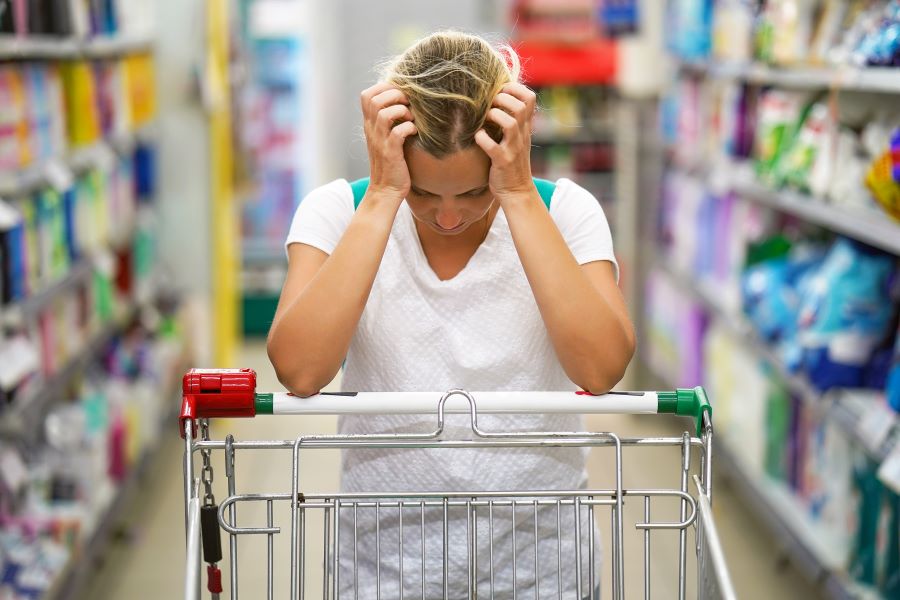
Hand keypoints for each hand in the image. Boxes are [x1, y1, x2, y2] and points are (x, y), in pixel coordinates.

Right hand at [360, 82, 417, 199]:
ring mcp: (380, 141)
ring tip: (411, 119)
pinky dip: (409, 128)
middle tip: (408, 104)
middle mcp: (371, 130)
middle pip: (374, 99)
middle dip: (395, 95)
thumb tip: (403, 102)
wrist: (386, 190)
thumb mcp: (385, 138)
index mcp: (370, 125)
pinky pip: (397, 132)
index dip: (384, 88)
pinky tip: (415, 133)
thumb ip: (388, 121)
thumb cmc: (391, 163)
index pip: (366, 95)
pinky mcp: (390, 153)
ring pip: (384, 113)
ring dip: (402, 111)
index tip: (400, 95)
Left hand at [474, 82, 537, 202]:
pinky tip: (478, 137)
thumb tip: (495, 100)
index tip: (499, 91)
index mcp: (525, 127)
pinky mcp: (503, 162)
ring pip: (510, 123)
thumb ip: (511, 121)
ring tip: (484, 119)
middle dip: (502, 99)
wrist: (517, 192)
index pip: (530, 98)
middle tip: (490, 104)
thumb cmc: (511, 163)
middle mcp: (522, 135)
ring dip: (494, 116)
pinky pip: (493, 147)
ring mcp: (514, 149)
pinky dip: (482, 139)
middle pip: (521, 106)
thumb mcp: (516, 139)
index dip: (514, 88)